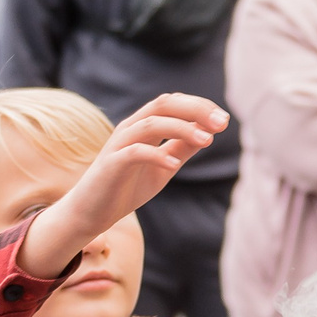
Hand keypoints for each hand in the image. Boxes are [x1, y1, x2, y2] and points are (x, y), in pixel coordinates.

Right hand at [20, 92, 227, 278]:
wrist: (92, 212)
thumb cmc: (127, 187)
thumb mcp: (164, 167)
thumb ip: (181, 149)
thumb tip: (209, 133)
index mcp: (144, 126)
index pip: (173, 103)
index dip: (199, 106)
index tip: (224, 120)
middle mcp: (131, 128)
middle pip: (164, 104)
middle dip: (195, 110)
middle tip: (221, 122)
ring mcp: (119, 144)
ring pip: (151, 124)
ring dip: (181, 129)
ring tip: (206, 140)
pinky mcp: (111, 163)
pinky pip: (135, 152)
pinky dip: (156, 155)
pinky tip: (174, 164)